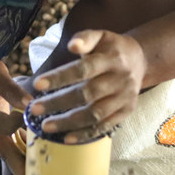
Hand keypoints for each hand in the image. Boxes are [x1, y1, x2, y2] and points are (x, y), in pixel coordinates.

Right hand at [0, 45, 31, 174]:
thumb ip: (12, 89)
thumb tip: (30, 104)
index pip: (4, 127)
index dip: (22, 125)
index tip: (39, 118)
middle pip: (5, 153)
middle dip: (24, 167)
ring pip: (7, 152)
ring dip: (25, 161)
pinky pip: (8, 144)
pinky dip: (22, 150)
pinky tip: (40, 156)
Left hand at [30, 30, 145, 143]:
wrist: (140, 61)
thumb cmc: (111, 48)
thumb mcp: (101, 36)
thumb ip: (85, 38)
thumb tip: (72, 45)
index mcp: (112, 59)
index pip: (83, 69)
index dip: (61, 78)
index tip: (37, 84)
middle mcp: (120, 80)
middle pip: (87, 94)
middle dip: (59, 103)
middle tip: (34, 109)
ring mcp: (124, 98)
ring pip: (95, 114)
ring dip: (69, 122)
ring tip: (45, 126)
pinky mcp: (126, 112)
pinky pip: (104, 126)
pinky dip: (85, 134)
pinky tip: (66, 138)